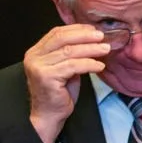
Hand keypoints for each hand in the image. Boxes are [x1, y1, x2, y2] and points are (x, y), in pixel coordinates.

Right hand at [24, 25, 110, 142]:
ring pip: (69, 51)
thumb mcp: (66, 67)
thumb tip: (94, 39)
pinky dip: (89, 64)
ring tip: (106, 49)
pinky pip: (73, 66)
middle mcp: (34, 56)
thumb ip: (72, 53)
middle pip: (62, 38)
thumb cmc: (60, 91)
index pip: (56, 33)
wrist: (50, 113)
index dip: (77, 29)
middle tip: (102, 37)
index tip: (94, 30)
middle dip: (85, 36)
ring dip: (91, 49)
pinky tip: (99, 66)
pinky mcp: (46, 76)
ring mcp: (38, 66)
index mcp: (37, 51)